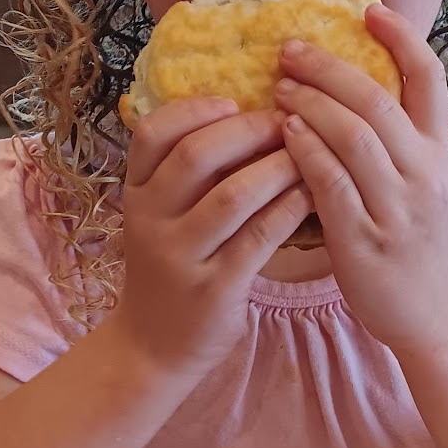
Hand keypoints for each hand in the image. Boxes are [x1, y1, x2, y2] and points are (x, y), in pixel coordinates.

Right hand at [114, 97, 310, 377]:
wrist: (154, 346)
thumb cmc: (172, 267)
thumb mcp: (161, 216)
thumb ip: (186, 172)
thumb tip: (247, 111)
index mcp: (136, 193)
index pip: (152, 132)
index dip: (196, 109)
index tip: (235, 101)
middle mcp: (150, 220)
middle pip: (197, 155)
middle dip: (250, 130)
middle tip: (288, 122)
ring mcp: (180, 257)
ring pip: (233, 195)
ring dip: (278, 167)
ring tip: (309, 154)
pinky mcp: (214, 289)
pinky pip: (259, 237)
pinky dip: (289, 209)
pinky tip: (311, 195)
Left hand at [275, 4, 447, 355]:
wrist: (437, 317)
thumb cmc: (421, 247)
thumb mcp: (426, 186)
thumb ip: (400, 143)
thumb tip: (356, 93)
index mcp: (439, 153)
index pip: (429, 80)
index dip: (402, 38)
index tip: (370, 11)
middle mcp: (423, 173)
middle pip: (376, 100)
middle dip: (329, 68)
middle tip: (289, 49)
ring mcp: (396, 206)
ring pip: (352, 136)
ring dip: (310, 104)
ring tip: (278, 88)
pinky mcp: (365, 239)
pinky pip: (330, 183)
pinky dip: (304, 152)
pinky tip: (283, 136)